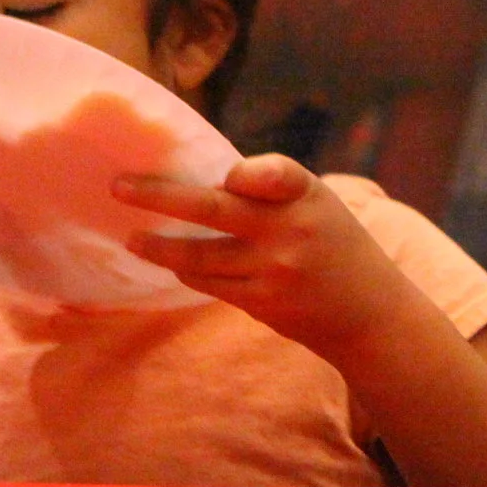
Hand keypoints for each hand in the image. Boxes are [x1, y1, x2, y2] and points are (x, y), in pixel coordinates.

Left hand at [117, 155, 420, 360]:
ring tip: (132, 238)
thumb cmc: (335, 245)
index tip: (222, 175)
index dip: (247, 174)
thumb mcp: (319, 205)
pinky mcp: (261, 302)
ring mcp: (274, 270)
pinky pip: (208, 283)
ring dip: (157, 246)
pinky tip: (172, 263)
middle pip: (212, 209)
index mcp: (308, 196)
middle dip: (158, 196)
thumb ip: (271, 191)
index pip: (274, 174)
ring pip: (197, 254)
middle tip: (117, 186)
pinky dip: (186, 270)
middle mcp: (291, 230)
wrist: (369, 312)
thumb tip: (198, 180)